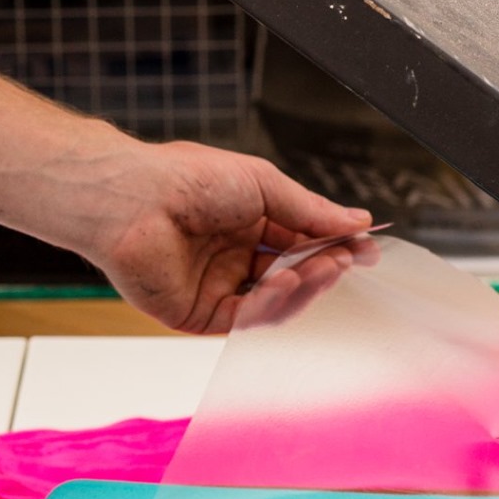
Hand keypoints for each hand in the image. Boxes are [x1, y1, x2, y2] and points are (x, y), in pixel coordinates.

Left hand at [90, 141, 373, 333]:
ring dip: (303, 288)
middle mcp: (230, 255)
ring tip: (323, 268)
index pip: (299, 241)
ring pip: (273, 302)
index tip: (364, 248)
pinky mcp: (197, 314)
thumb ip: (309, 210)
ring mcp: (214, 286)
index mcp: (243, 221)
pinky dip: (271, 305)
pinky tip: (287, 282)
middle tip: (348, 260)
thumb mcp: (262, 184)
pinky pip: (245, 319)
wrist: (135, 199)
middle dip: (323, 268)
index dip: (332, 246)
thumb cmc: (185, 179)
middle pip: (291, 274)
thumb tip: (357, 221)